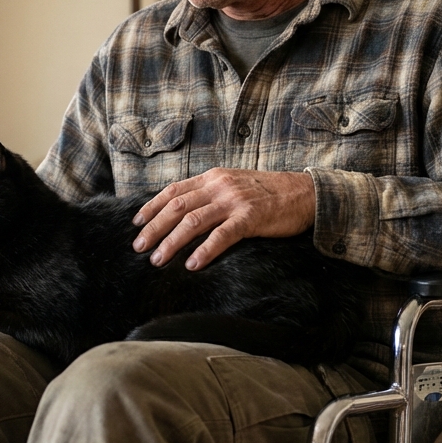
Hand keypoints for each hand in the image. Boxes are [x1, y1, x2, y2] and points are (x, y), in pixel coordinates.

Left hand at [132, 168, 315, 269]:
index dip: (152, 207)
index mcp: (212, 178)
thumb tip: (183, 212)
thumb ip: (210, 194)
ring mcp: (234, 201)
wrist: (304, 193)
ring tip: (158, 260)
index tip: (137, 223)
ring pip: (193, 221)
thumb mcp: (233, 185)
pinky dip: (205, 251)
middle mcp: (219, 186)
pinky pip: (222, 235)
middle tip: (139, 247)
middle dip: (154, 228)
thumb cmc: (268, 193)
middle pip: (177, 206)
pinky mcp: (251, 218)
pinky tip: (193, 265)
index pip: (173, 190)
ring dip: (172, 242)